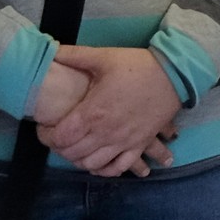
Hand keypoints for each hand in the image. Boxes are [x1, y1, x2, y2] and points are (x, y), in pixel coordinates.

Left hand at [38, 45, 182, 177]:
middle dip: (60, 148)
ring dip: (79, 160)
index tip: (45, 127)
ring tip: (77, 149)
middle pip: (73, 154)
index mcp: (93, 112)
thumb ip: (74, 55)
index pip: (60, 137)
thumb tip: (49, 49)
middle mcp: (106, 132)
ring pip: (92, 164)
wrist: (174, 75)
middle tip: (58, 137)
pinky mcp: (139, 145)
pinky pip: (119, 168)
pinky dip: (105, 170)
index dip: (46, 136)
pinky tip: (99, 164)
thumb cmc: (138, 66)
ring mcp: (124, 141)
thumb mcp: (104, 57)